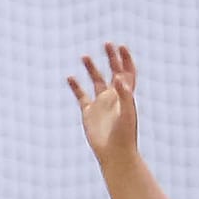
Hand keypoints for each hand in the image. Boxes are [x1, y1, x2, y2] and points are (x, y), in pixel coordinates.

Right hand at [67, 43, 139, 161]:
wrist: (114, 154)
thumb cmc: (125, 135)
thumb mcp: (127, 112)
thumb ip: (124, 93)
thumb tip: (117, 76)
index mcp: (126, 94)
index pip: (127, 71)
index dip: (126, 59)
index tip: (121, 47)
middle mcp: (114, 96)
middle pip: (113, 71)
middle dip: (111, 57)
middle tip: (107, 43)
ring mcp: (100, 104)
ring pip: (95, 81)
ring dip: (91, 68)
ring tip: (84, 56)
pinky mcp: (88, 113)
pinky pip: (81, 96)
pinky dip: (75, 86)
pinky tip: (70, 77)